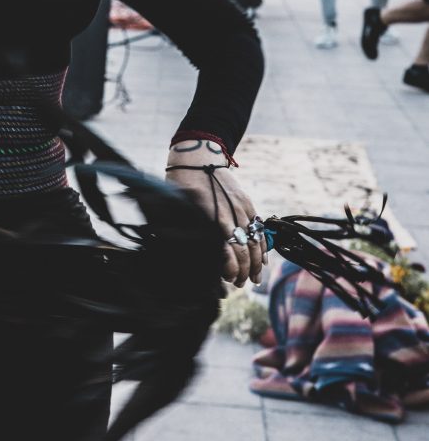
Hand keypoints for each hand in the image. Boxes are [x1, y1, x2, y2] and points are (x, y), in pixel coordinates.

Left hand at [166, 142, 266, 287]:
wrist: (196, 157)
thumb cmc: (181, 185)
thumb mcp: (177, 207)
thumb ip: (188, 231)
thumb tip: (193, 258)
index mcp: (209, 216)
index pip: (226, 249)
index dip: (230, 267)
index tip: (227, 279)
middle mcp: (227, 212)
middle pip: (242, 248)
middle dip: (243, 270)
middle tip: (239, 283)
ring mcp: (239, 206)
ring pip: (254, 240)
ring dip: (256, 262)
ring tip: (254, 279)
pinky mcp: (246, 202)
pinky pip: (258, 227)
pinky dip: (262, 246)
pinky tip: (263, 261)